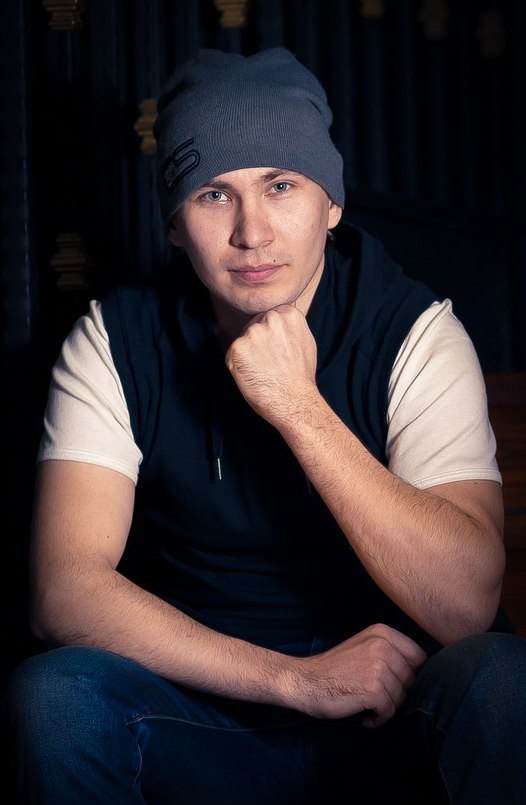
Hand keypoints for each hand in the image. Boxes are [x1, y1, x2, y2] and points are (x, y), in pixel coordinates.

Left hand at [225, 305, 318, 425]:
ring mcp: (253, 331)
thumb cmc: (301, 376)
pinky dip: (237, 366)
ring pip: (243, 341)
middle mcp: (271, 318)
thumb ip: (290, 326)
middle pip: (255, 327)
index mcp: (288, 313)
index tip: (278, 352)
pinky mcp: (238, 347)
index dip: (271, 338)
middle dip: (258, 344)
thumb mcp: (305, 341)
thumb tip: (281, 319)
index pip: (269, 319)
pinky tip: (254, 375)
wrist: (294, 400)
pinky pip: (232, 355)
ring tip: (264, 370)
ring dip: (248, 355)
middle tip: (271, 364)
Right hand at [292, 624, 426, 726]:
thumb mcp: (363, 647)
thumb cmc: (334, 670)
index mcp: (382, 633)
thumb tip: (424, 672)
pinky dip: (378, 719)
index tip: (389, 682)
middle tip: (371, 695)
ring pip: (401, 697)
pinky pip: (390, 711)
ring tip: (364, 703)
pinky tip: (363, 715)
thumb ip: (390, 652)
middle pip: (411, 680)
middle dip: (395, 693)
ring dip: (385, 707)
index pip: (418, 657)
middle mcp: (382, 645)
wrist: (305, 682)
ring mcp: (378, 666)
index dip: (408, 675)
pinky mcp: (373, 688)